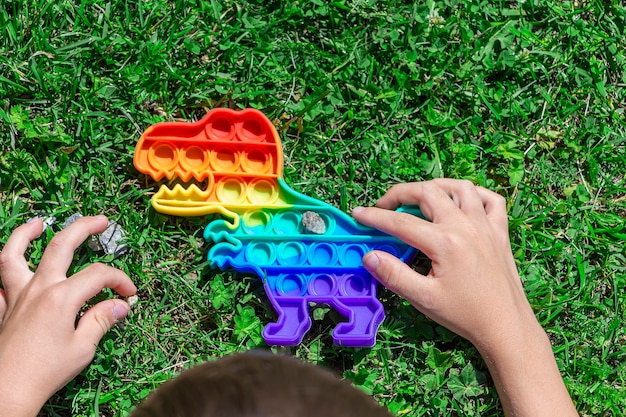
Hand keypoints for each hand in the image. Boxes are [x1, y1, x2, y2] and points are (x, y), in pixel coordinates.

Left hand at [0, 216, 136, 416]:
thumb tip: (120, 305)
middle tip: (101, 220)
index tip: (130, 294)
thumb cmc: (45, 372)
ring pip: (14, 254)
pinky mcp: (2, 309)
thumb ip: (101, 320)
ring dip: (26, 234)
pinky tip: (16, 266)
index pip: (99, 275)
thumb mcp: (82, 348)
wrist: (6, 392)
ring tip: (38, 223)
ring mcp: (15, 296)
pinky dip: (5, 269)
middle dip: (84, 228)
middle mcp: (37, 289)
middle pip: (61, 246)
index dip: (120, 281)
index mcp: (61, 298)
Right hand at [352, 179, 530, 347]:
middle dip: (401, 193)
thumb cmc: (465, 315)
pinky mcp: (500, 232)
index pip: (401, 222)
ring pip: (459, 187)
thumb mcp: (423, 299)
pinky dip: (473, 194)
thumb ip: (393, 275)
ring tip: (419, 197)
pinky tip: (460, 202)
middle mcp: (465, 226)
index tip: (358, 214)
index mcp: (445, 243)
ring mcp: (486, 226)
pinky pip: (490, 199)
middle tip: (385, 206)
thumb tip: (369, 256)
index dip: (375, 216)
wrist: (505, 326)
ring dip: (435, 187)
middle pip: (428, 192)